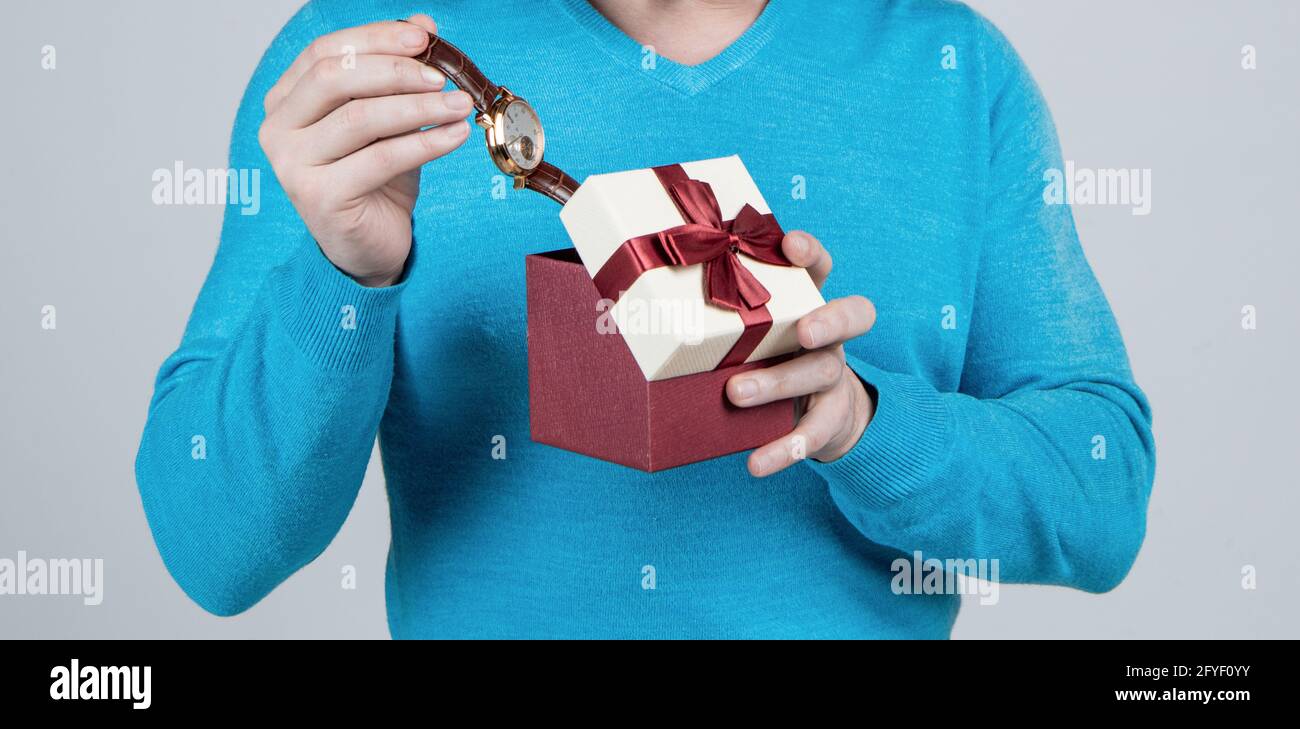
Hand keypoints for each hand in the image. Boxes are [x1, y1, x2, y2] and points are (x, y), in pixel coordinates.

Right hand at [258, 15, 470, 286]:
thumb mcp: (388, 120)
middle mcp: (278, 128)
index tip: (424, 37)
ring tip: (460, 106)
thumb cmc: (375, 179)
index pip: (326, 51)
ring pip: (359, 118)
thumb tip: (422, 24)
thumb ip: (397, 75)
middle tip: (444, 77)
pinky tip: (455, 136)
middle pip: (335, 78)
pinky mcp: (320, 197)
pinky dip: (424, 143)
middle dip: (396, 71)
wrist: (371, 244)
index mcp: (287, 99)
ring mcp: (292, 164)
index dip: (376, 38)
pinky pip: (379, 159)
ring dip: (418, 107)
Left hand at [725, 231, 876, 476]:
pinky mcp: (831, 418)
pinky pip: (813, 434)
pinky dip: (785, 449)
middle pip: (852, 314)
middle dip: (828, 319)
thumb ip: (711, 316)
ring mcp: (833, 375)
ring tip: (736, 393)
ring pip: (822, 372)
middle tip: (802, 331)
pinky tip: (756, 462)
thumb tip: (626, 300)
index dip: (811, 254)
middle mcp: (828, 334)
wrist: (818, 416)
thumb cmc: (763, 358)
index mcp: (806, 301)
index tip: (790, 245)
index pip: (820, 267)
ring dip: (780, 383)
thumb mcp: (745, 332)